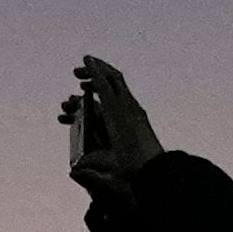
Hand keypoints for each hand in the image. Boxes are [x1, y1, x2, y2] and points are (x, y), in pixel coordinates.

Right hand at [63, 59, 161, 189]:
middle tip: (78, 72)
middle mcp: (128, 108)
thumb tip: (73, 171)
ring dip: (101, 80)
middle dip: (95, 70)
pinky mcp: (138, 116)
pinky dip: (108, 91)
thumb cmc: (135, 167)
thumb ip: (91, 168)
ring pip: (118, 85)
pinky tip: (99, 99)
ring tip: (85, 86)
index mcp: (118, 115)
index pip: (104, 86)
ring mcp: (135, 110)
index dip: (93, 72)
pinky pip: (121, 95)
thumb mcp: (111, 167)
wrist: (159, 169)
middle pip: (113, 78)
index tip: (85, 60)